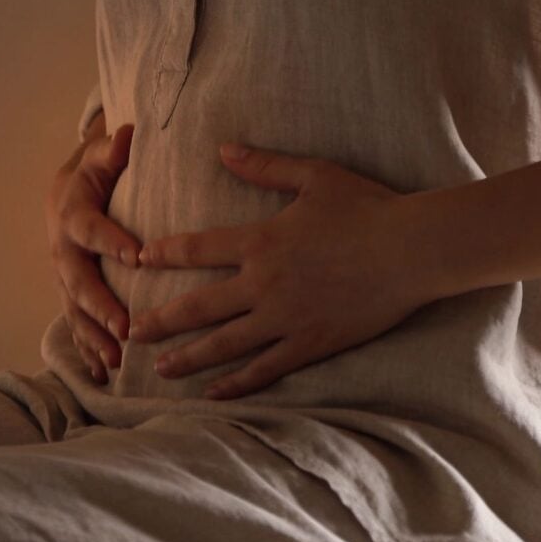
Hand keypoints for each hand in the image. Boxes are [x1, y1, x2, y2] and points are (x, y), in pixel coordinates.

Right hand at [47, 121, 144, 384]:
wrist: (67, 188)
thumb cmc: (96, 169)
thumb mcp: (102, 153)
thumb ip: (114, 148)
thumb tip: (127, 135)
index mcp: (73, 212)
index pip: (90, 228)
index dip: (111, 241)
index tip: (138, 259)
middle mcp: (63, 248)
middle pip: (77, 280)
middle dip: (100, 306)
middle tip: (124, 328)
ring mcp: (64, 276)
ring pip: (74, 310)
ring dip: (93, 338)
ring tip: (114, 364)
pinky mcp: (70, 294)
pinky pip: (76, 326)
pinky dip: (86, 352)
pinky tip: (100, 379)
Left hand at [127, 141, 440, 398]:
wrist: (412, 250)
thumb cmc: (368, 206)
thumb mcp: (314, 175)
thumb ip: (264, 166)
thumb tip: (223, 148)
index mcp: (262, 241)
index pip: (198, 249)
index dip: (165, 253)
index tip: (139, 259)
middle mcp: (264, 284)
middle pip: (199, 307)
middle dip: (160, 321)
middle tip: (129, 332)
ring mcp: (286, 319)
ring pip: (224, 345)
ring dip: (188, 357)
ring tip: (158, 368)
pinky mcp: (310, 344)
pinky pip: (265, 369)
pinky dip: (236, 383)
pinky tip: (214, 393)